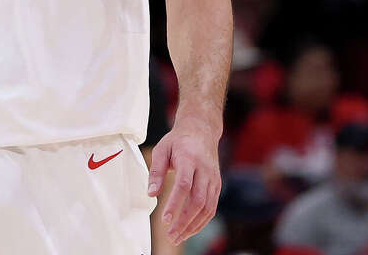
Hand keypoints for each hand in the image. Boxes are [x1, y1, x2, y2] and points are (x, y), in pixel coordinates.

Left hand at [147, 116, 221, 244]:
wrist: (201, 129)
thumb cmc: (178, 140)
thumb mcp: (162, 149)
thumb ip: (155, 171)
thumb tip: (150, 194)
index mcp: (190, 159)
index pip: (184, 185)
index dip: (175, 204)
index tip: (165, 220)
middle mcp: (205, 169)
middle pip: (198, 200)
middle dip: (185, 221)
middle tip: (171, 236)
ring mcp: (213, 178)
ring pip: (207, 207)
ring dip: (193, 225)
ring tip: (178, 237)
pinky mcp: (217, 184)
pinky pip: (212, 207)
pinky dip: (202, 221)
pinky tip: (190, 229)